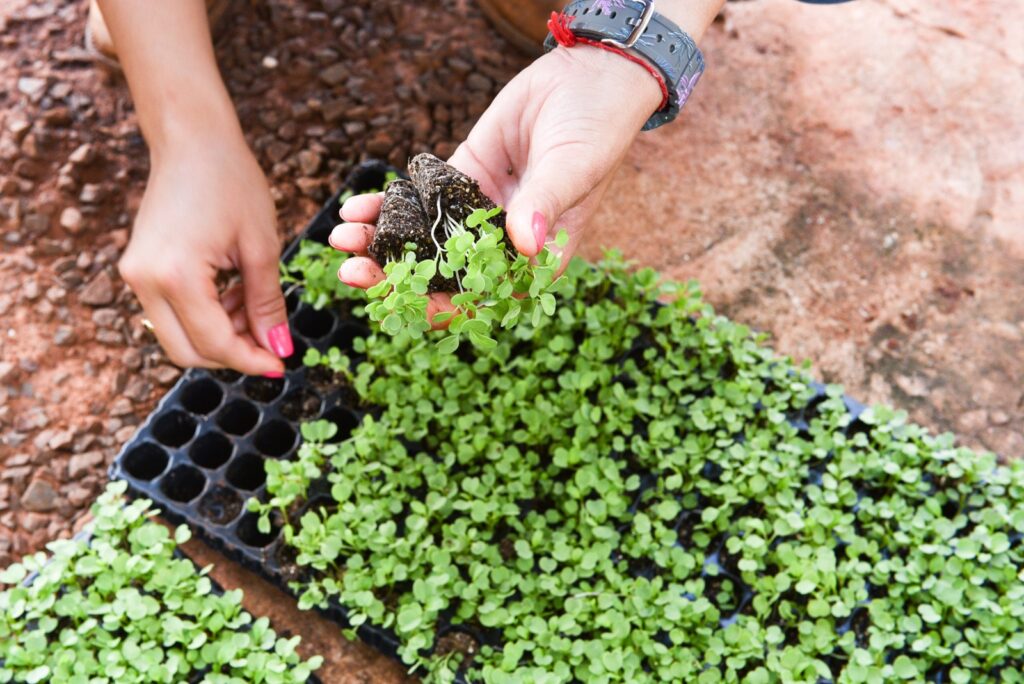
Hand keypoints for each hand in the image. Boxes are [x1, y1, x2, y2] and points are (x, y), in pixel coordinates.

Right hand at [118, 134, 291, 374]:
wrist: (191, 140)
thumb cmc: (231, 181)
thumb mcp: (261, 247)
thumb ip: (267, 304)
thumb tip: (279, 349)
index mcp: (176, 275)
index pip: (214, 342)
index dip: (251, 359)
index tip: (281, 363)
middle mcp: (145, 280)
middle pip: (186, 352)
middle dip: (231, 354)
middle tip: (270, 341)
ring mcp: (135, 275)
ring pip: (176, 336)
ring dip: (218, 335)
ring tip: (252, 304)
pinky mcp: (138, 268)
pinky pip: (170, 313)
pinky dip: (202, 317)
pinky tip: (232, 294)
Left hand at [332, 45, 662, 303]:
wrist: (589, 76)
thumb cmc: (597, 128)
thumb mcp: (573, 167)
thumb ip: (544, 203)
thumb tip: (523, 242)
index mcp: (536, 255)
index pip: (487, 295)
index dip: (445, 305)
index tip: (405, 302)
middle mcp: (503, 240)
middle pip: (444, 271)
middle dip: (397, 275)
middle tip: (354, 273)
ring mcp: (478, 209)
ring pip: (424, 236)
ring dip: (383, 241)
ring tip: (341, 237)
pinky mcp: (462, 176)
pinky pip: (420, 198)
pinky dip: (388, 204)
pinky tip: (357, 206)